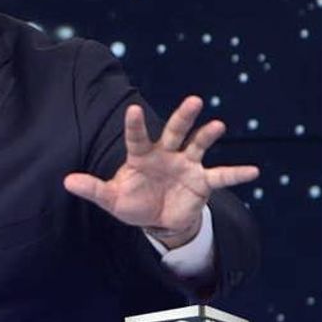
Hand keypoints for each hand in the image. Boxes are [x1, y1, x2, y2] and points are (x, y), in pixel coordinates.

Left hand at [63, 96, 258, 248]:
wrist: (157, 220)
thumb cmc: (132, 202)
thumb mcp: (111, 199)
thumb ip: (92, 189)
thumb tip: (67, 182)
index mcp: (141, 156)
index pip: (137, 137)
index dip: (134, 124)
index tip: (131, 108)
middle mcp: (166, 154)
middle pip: (174, 131)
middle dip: (183, 117)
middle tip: (193, 100)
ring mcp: (186, 165)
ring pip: (198, 146)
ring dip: (207, 135)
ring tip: (218, 125)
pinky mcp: (202, 182)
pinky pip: (221, 176)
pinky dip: (236, 174)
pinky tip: (254, 171)